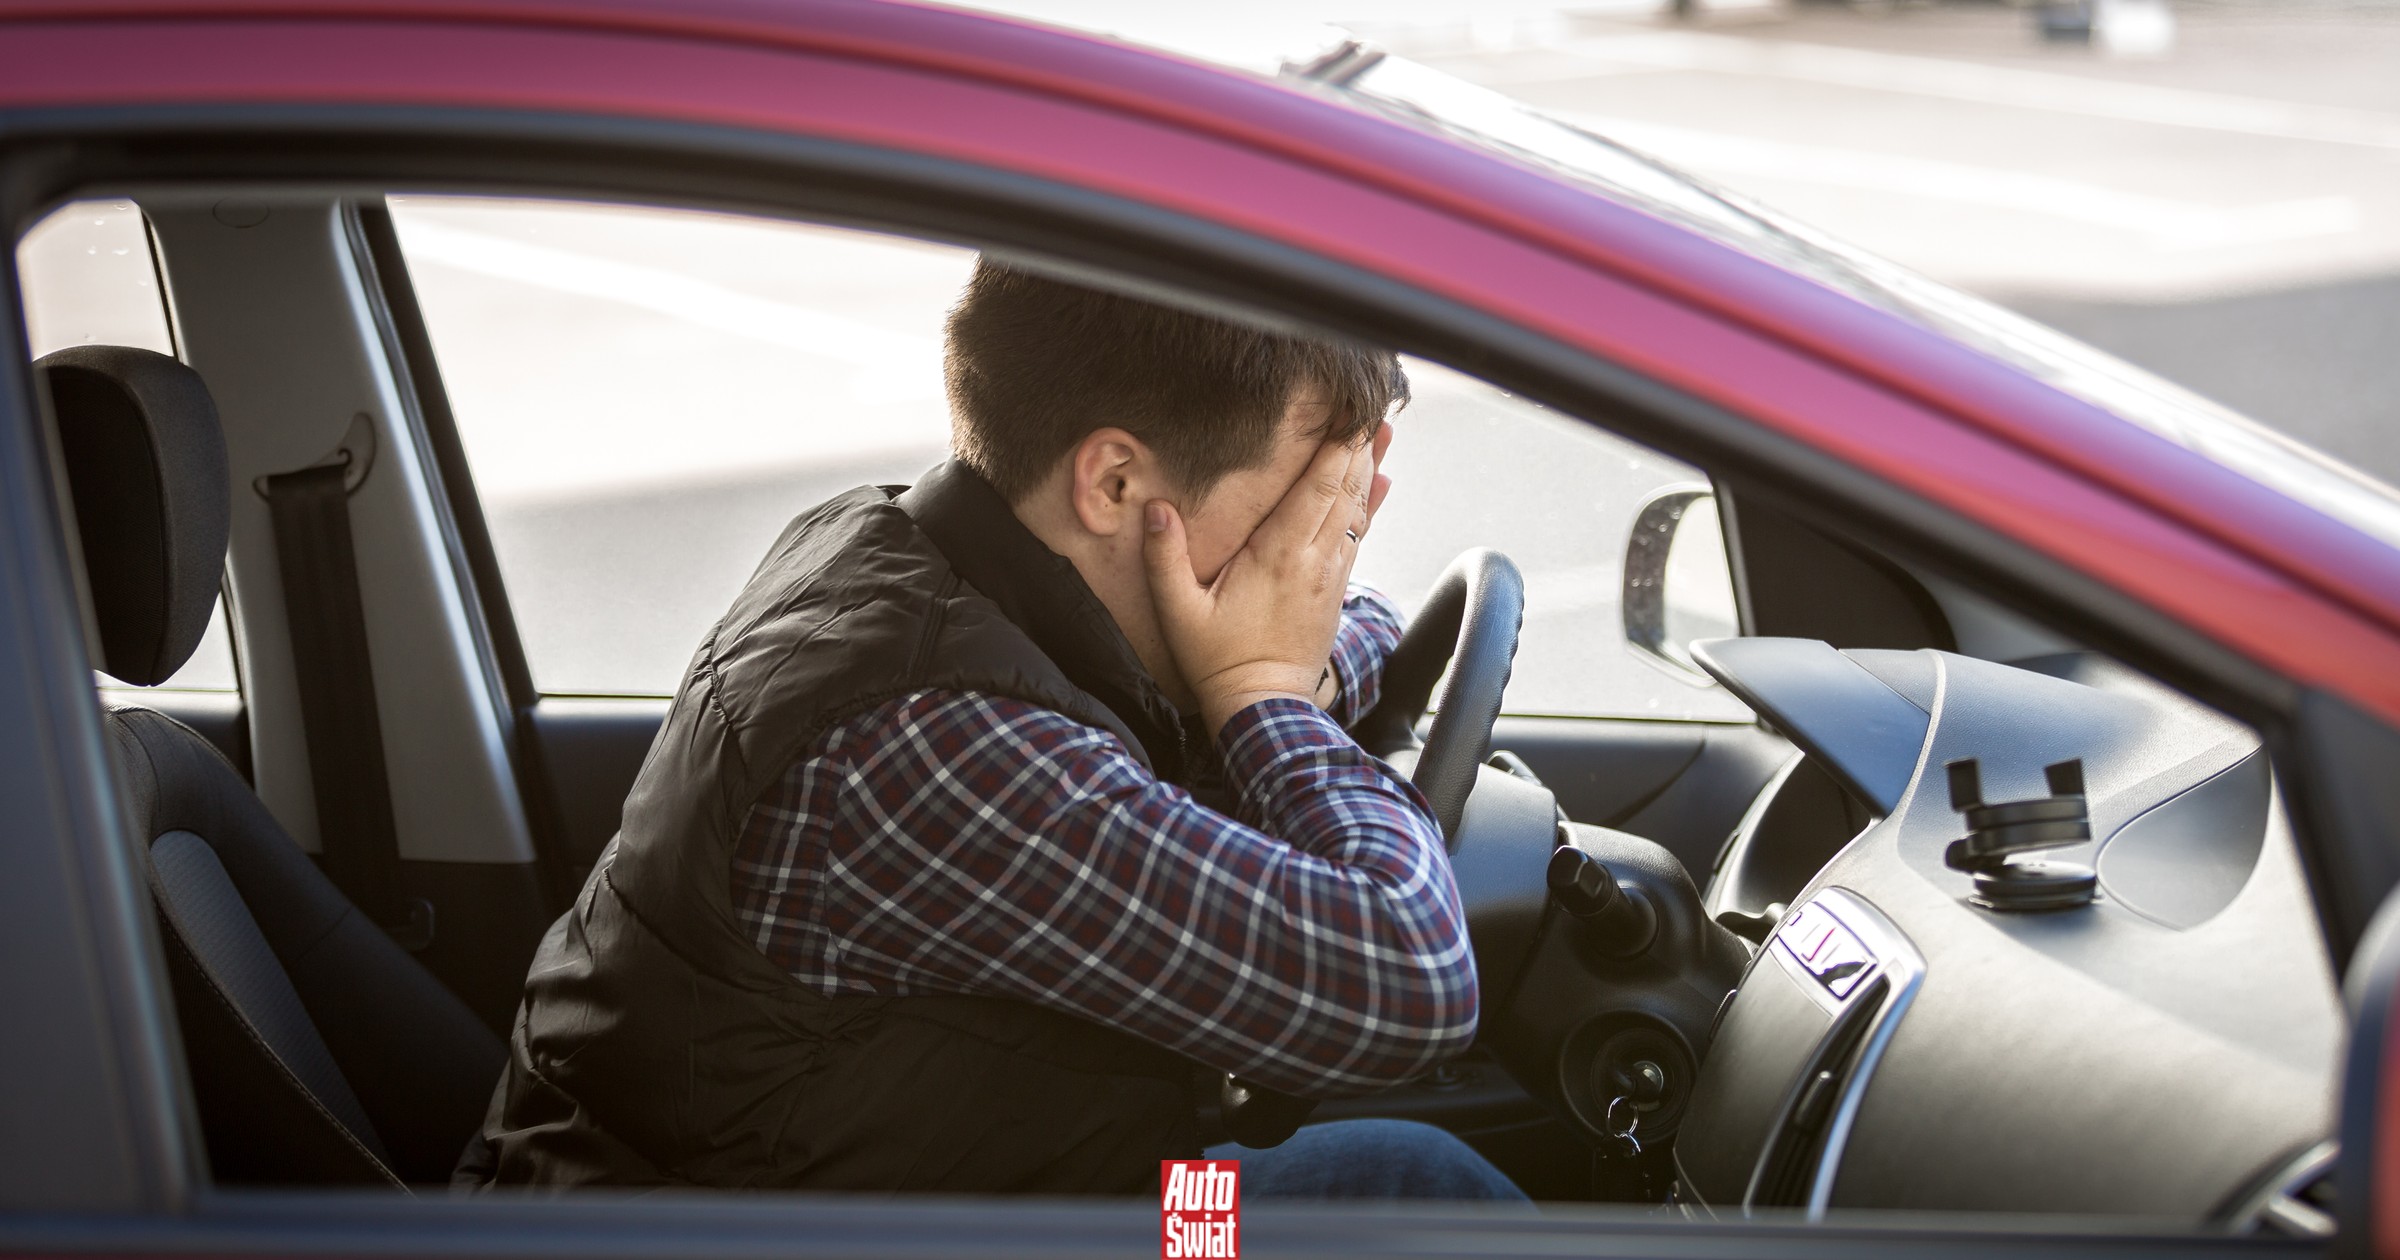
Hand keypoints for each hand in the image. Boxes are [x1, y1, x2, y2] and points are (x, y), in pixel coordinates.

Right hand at [1144, 429, 1391, 735]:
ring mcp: (1329, 576)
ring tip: (1383, 432)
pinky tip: (1382, 485)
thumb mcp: (1179, 612)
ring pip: (1356, 510)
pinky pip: (1357, 535)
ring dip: (1369, 469)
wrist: (1264, 707)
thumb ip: (1164, 558)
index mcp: (1277, 555)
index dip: (1334, 449)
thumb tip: (1155, 509)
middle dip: (1357, 447)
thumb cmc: (1218, 660)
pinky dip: (1370, 505)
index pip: (1315, 489)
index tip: (1347, 413)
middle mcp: (1312, 560)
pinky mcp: (1335, 591)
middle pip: (1343, 490)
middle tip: (1369, 406)